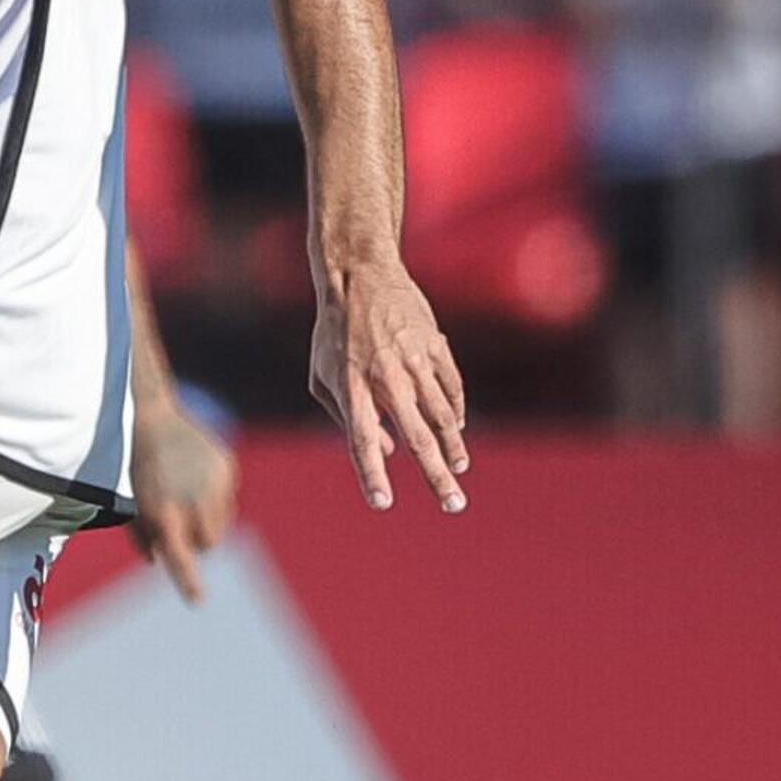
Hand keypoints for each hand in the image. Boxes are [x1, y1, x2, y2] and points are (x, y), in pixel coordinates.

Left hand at [126, 396, 238, 602]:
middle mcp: (191, 499)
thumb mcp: (133, 502)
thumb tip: (155, 561)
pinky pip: (228, 497)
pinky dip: (216, 493)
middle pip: (208, 543)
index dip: (188, 579)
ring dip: (208, 519)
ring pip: (222, 523)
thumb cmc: (137, 467)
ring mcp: (213, 482)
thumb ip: (142, 535)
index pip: (179, 555)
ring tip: (187, 493)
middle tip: (181, 519)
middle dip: (197, 539)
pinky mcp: (226, 466)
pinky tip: (196, 472)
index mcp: (163, 511)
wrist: (149, 417)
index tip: (197, 600)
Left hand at [310, 257, 468, 513]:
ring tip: (458, 469)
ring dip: (453, 448)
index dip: (371, 473)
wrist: (359, 276)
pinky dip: (456, 412)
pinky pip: (452, 388)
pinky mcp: (434, 346)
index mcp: (351, 386)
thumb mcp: (323, 375)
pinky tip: (457, 430)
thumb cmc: (334, 333)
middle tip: (453, 504)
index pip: (362, 440)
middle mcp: (386, 378)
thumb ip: (347, 417)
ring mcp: (414, 361)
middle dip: (436, 476)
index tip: (382, 502)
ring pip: (443, 416)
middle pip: (416, 438)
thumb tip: (386, 451)